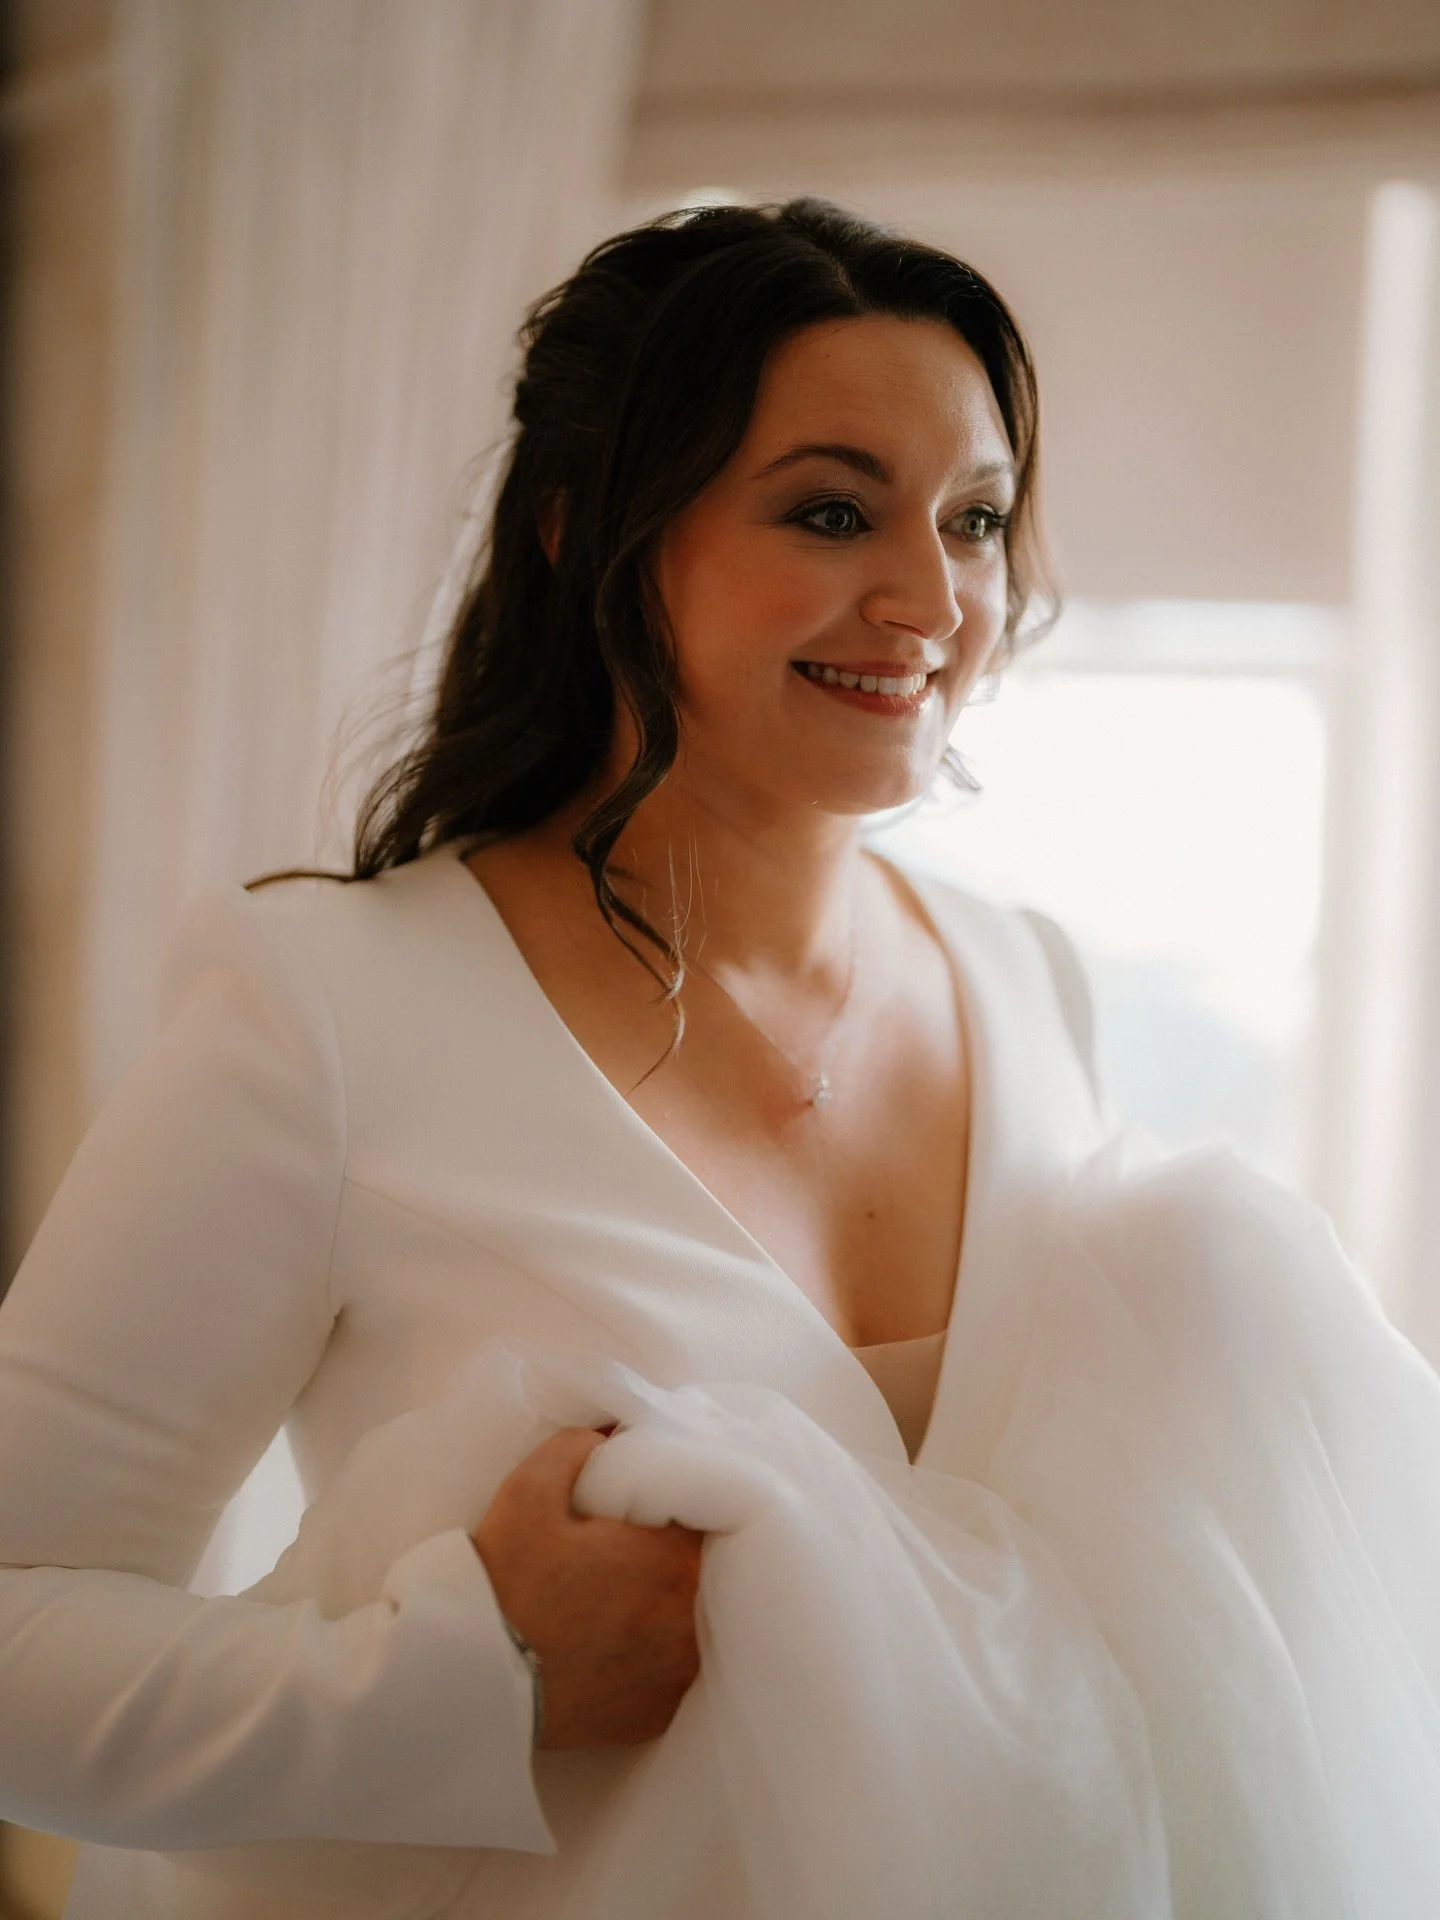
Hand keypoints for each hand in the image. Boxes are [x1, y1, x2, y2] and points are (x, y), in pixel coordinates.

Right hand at [472, 1426, 703, 1748]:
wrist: (472, 1681)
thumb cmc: (505, 1581)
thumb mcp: (531, 1489)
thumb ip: (580, 1446)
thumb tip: (615, 1432)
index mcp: (673, 1560)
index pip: (717, 1515)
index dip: (690, 1504)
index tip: (663, 1505)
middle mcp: (691, 1618)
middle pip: (717, 1570)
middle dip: (688, 1553)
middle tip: (646, 1546)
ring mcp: (680, 1673)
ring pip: (704, 1620)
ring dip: (680, 1601)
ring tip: (637, 1593)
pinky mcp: (661, 1713)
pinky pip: (681, 1667)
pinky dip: (665, 1649)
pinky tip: (630, 1638)